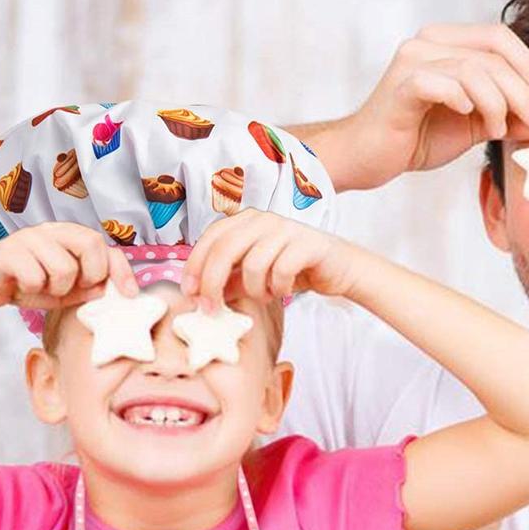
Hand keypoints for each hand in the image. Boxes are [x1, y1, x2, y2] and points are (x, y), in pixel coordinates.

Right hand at [0, 222, 136, 311]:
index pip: (105, 247)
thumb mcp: (65, 291)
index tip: (130, 294)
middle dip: (90, 275)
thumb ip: (88, 288)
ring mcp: (30, 237)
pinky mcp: (9, 250)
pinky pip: (35, 276)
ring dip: (56, 288)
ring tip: (40, 287)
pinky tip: (21, 286)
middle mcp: (52, 231)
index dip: (121, 270)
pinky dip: (31, 289)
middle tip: (75, 288)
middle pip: (91, 244)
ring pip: (64, 267)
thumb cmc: (26, 285)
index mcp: (69, 237)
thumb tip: (110, 289)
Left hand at [181, 209, 355, 308]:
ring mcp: (286, 229)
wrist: (338, 267)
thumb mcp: (253, 277)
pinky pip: (280, 270)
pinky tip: (284, 291)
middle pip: (225, 249)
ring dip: (255, 290)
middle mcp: (264, 219)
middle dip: (213, 283)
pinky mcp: (306, 244)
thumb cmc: (293, 270)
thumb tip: (198, 295)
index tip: (190, 292)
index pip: (211, 237)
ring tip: (266, 296)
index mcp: (247, 221)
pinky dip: (278, 288)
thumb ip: (228, 281)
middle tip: (212, 309)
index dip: (195, 265)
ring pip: (253, 264)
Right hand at [333, 24, 528, 189]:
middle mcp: (428, 42)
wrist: (366, 158)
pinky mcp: (401, 86)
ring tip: (497, 131)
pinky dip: (462, 100)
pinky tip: (469, 117)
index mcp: (445, 42)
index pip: (499, 38)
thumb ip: (506, 118)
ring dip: (497, 103)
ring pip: (473, 70)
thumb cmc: (414, 139)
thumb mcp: (471, 127)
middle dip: (525, 92)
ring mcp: (412, 61)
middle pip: (493, 55)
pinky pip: (442, 83)